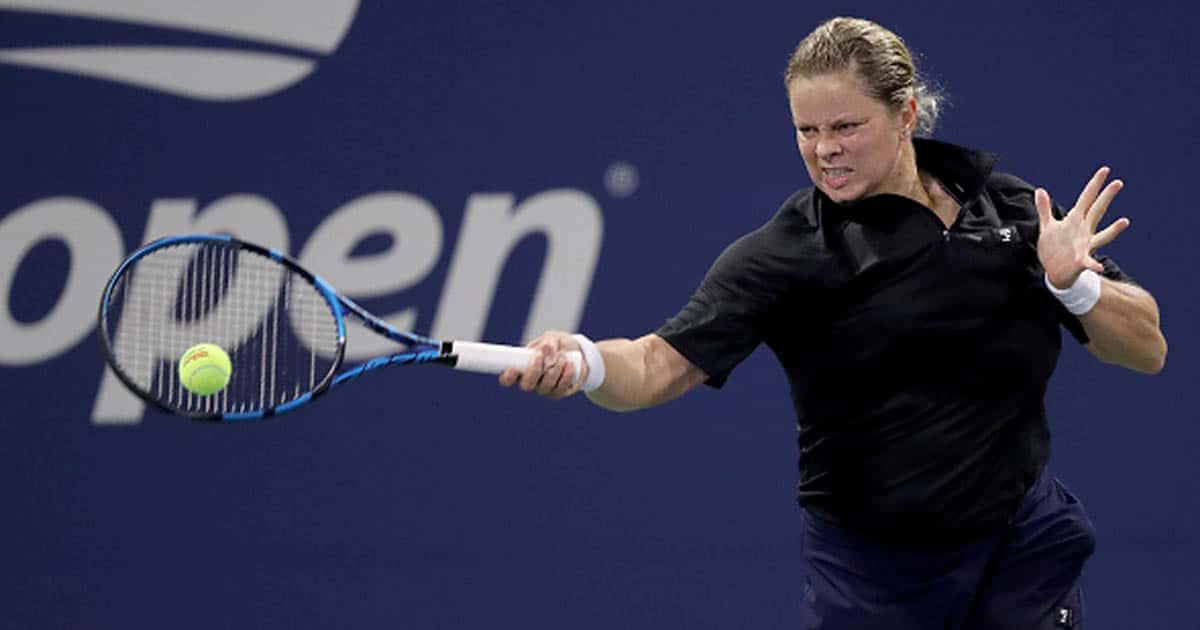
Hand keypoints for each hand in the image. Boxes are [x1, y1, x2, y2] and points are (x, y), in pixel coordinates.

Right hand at [498, 331, 588, 399]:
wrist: (576, 352)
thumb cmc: (557, 345)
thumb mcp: (551, 339)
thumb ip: (547, 343)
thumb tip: (546, 349)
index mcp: (521, 369)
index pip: (507, 379)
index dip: (508, 377)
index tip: (514, 368)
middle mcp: (531, 382)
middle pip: (526, 386)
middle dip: (534, 370)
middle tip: (540, 355)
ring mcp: (545, 389)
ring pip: (546, 385)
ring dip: (554, 369)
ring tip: (562, 355)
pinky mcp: (559, 392)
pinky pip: (561, 387)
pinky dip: (566, 373)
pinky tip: (569, 363)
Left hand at [1035, 166, 1130, 288]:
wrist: (1055, 272)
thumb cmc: (1054, 248)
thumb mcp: (1047, 226)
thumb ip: (1044, 209)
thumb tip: (1040, 190)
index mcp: (1075, 221)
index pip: (1086, 199)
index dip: (1094, 184)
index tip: (1105, 170)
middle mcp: (1084, 231)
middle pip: (1097, 211)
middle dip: (1106, 197)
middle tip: (1118, 182)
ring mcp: (1085, 246)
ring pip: (1102, 236)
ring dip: (1113, 230)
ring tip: (1125, 222)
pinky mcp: (1080, 261)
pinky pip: (1089, 262)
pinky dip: (1093, 264)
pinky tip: (1098, 267)